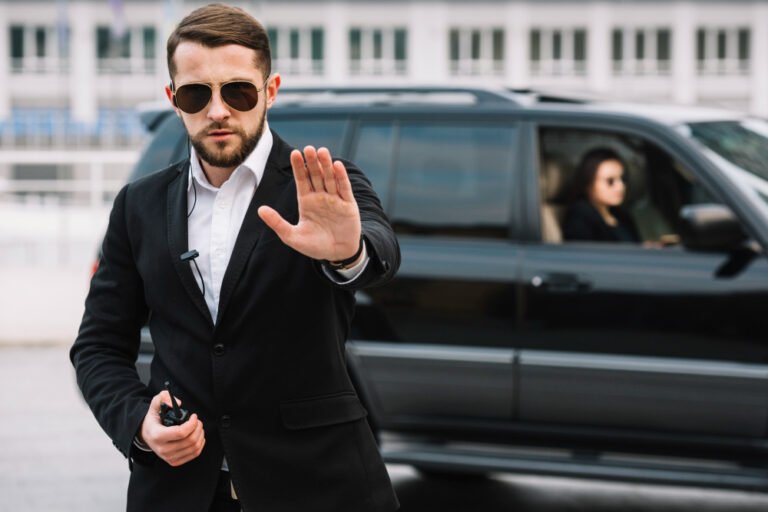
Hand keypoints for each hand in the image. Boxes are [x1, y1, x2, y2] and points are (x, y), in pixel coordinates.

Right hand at [138, 390, 204, 466]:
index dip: (192, 423)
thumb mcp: (155, 404)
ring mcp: (168, 457)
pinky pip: (194, 454)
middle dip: (198, 428)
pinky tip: (197, 436)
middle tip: (197, 421)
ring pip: (194, 448)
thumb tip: (178, 403)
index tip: (194, 416)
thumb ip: (164, 397)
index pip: (181, 433)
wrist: (147, 435)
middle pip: (190, 440)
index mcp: (157, 436)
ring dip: (200, 435)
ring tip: (198, 427)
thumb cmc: (154, 419)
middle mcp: (162, 449)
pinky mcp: (174, 461)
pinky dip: (200, 444)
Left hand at [258, 146, 361, 262]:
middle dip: (312, 162)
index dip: (299, 167)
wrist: (337, 255)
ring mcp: (335, 199)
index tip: (295, 153)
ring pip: (330, 178)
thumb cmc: (315, 246)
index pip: (301, 180)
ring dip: (326, 165)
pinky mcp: (348, 205)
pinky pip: (344, 188)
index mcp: (306, 201)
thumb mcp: (292, 237)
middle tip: (309, 148)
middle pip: (316, 175)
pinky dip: (341, 177)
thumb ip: (277, 223)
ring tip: (322, 152)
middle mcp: (320, 197)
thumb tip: (260, 210)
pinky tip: (337, 165)